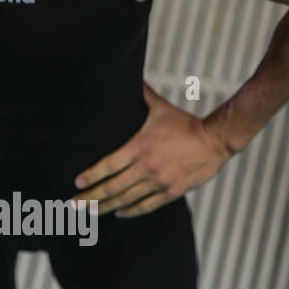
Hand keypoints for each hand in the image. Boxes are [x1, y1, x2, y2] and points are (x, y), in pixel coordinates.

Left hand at [72, 82, 229, 217]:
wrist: (216, 140)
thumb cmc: (185, 123)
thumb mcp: (160, 107)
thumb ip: (142, 95)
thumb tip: (129, 75)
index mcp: (140, 147)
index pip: (108, 165)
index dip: (91, 176)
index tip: (77, 183)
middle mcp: (147, 167)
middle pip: (112, 187)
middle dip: (90, 198)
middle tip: (73, 206)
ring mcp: (159, 182)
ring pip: (126, 200)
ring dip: (106, 208)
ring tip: (89, 213)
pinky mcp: (171, 192)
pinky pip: (146, 206)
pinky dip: (131, 211)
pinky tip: (118, 213)